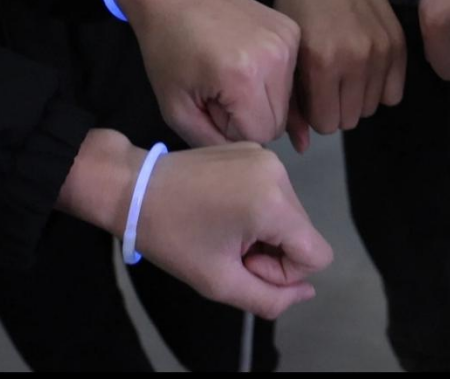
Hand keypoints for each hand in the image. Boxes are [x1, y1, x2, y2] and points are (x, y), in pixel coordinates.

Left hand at [59, 131, 333, 319]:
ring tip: (224, 228)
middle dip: (272, 251)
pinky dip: (257, 208)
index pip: (317, 255)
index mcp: (275, 204)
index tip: (243, 263)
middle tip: (228, 249)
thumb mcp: (219, 282)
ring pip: (290, 215)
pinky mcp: (255, 150)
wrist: (132, 186)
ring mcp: (268, 157)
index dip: (284, 273)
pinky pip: (274, 192)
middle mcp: (281, 174)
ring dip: (265, 231)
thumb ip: (270, 298)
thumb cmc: (171, 237)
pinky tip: (223, 208)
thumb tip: (306, 291)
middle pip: (303, 233)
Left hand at [73, 0, 300, 146]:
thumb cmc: (167, 50)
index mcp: (243, 78)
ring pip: (289, 99)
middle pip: (280, 119)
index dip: (234, 132)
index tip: (211, 110)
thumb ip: (212, 143)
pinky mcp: (293, 29)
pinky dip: (272, 78)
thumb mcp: (176, 108)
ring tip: (232, 79)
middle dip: (251, 117)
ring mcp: (288, 40)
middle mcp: (276, 58)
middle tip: (219, 95)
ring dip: (263, 99)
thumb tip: (248, 154)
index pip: (262, 135)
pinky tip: (247, 64)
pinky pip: (292, 74)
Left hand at [275, 0, 404, 150]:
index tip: (311, 97)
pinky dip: (380, 88)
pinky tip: (366, 70)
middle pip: (350, 119)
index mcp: (321, 62)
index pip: (326, 123)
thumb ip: (292, 100)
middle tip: (327, 86)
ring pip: (372, 108)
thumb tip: (302, 148)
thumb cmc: (298, 5)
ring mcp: (381, 52)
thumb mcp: (286, 50)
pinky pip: (394, 94)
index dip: (316, 114)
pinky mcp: (399, 45)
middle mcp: (355, 59)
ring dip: (357, 99)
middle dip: (336, 108)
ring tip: (345, 74)